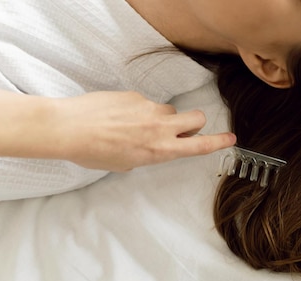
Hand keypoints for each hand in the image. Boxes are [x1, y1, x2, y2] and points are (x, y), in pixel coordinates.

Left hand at [49, 91, 235, 171]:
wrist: (69, 128)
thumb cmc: (92, 152)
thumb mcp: (125, 164)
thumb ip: (146, 155)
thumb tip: (150, 147)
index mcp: (159, 150)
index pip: (198, 146)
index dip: (218, 142)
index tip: (231, 138)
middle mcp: (159, 128)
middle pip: (196, 118)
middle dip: (195, 124)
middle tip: (183, 129)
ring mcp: (148, 108)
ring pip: (169, 110)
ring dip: (162, 117)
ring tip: (133, 126)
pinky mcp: (134, 95)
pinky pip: (145, 102)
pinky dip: (137, 109)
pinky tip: (116, 116)